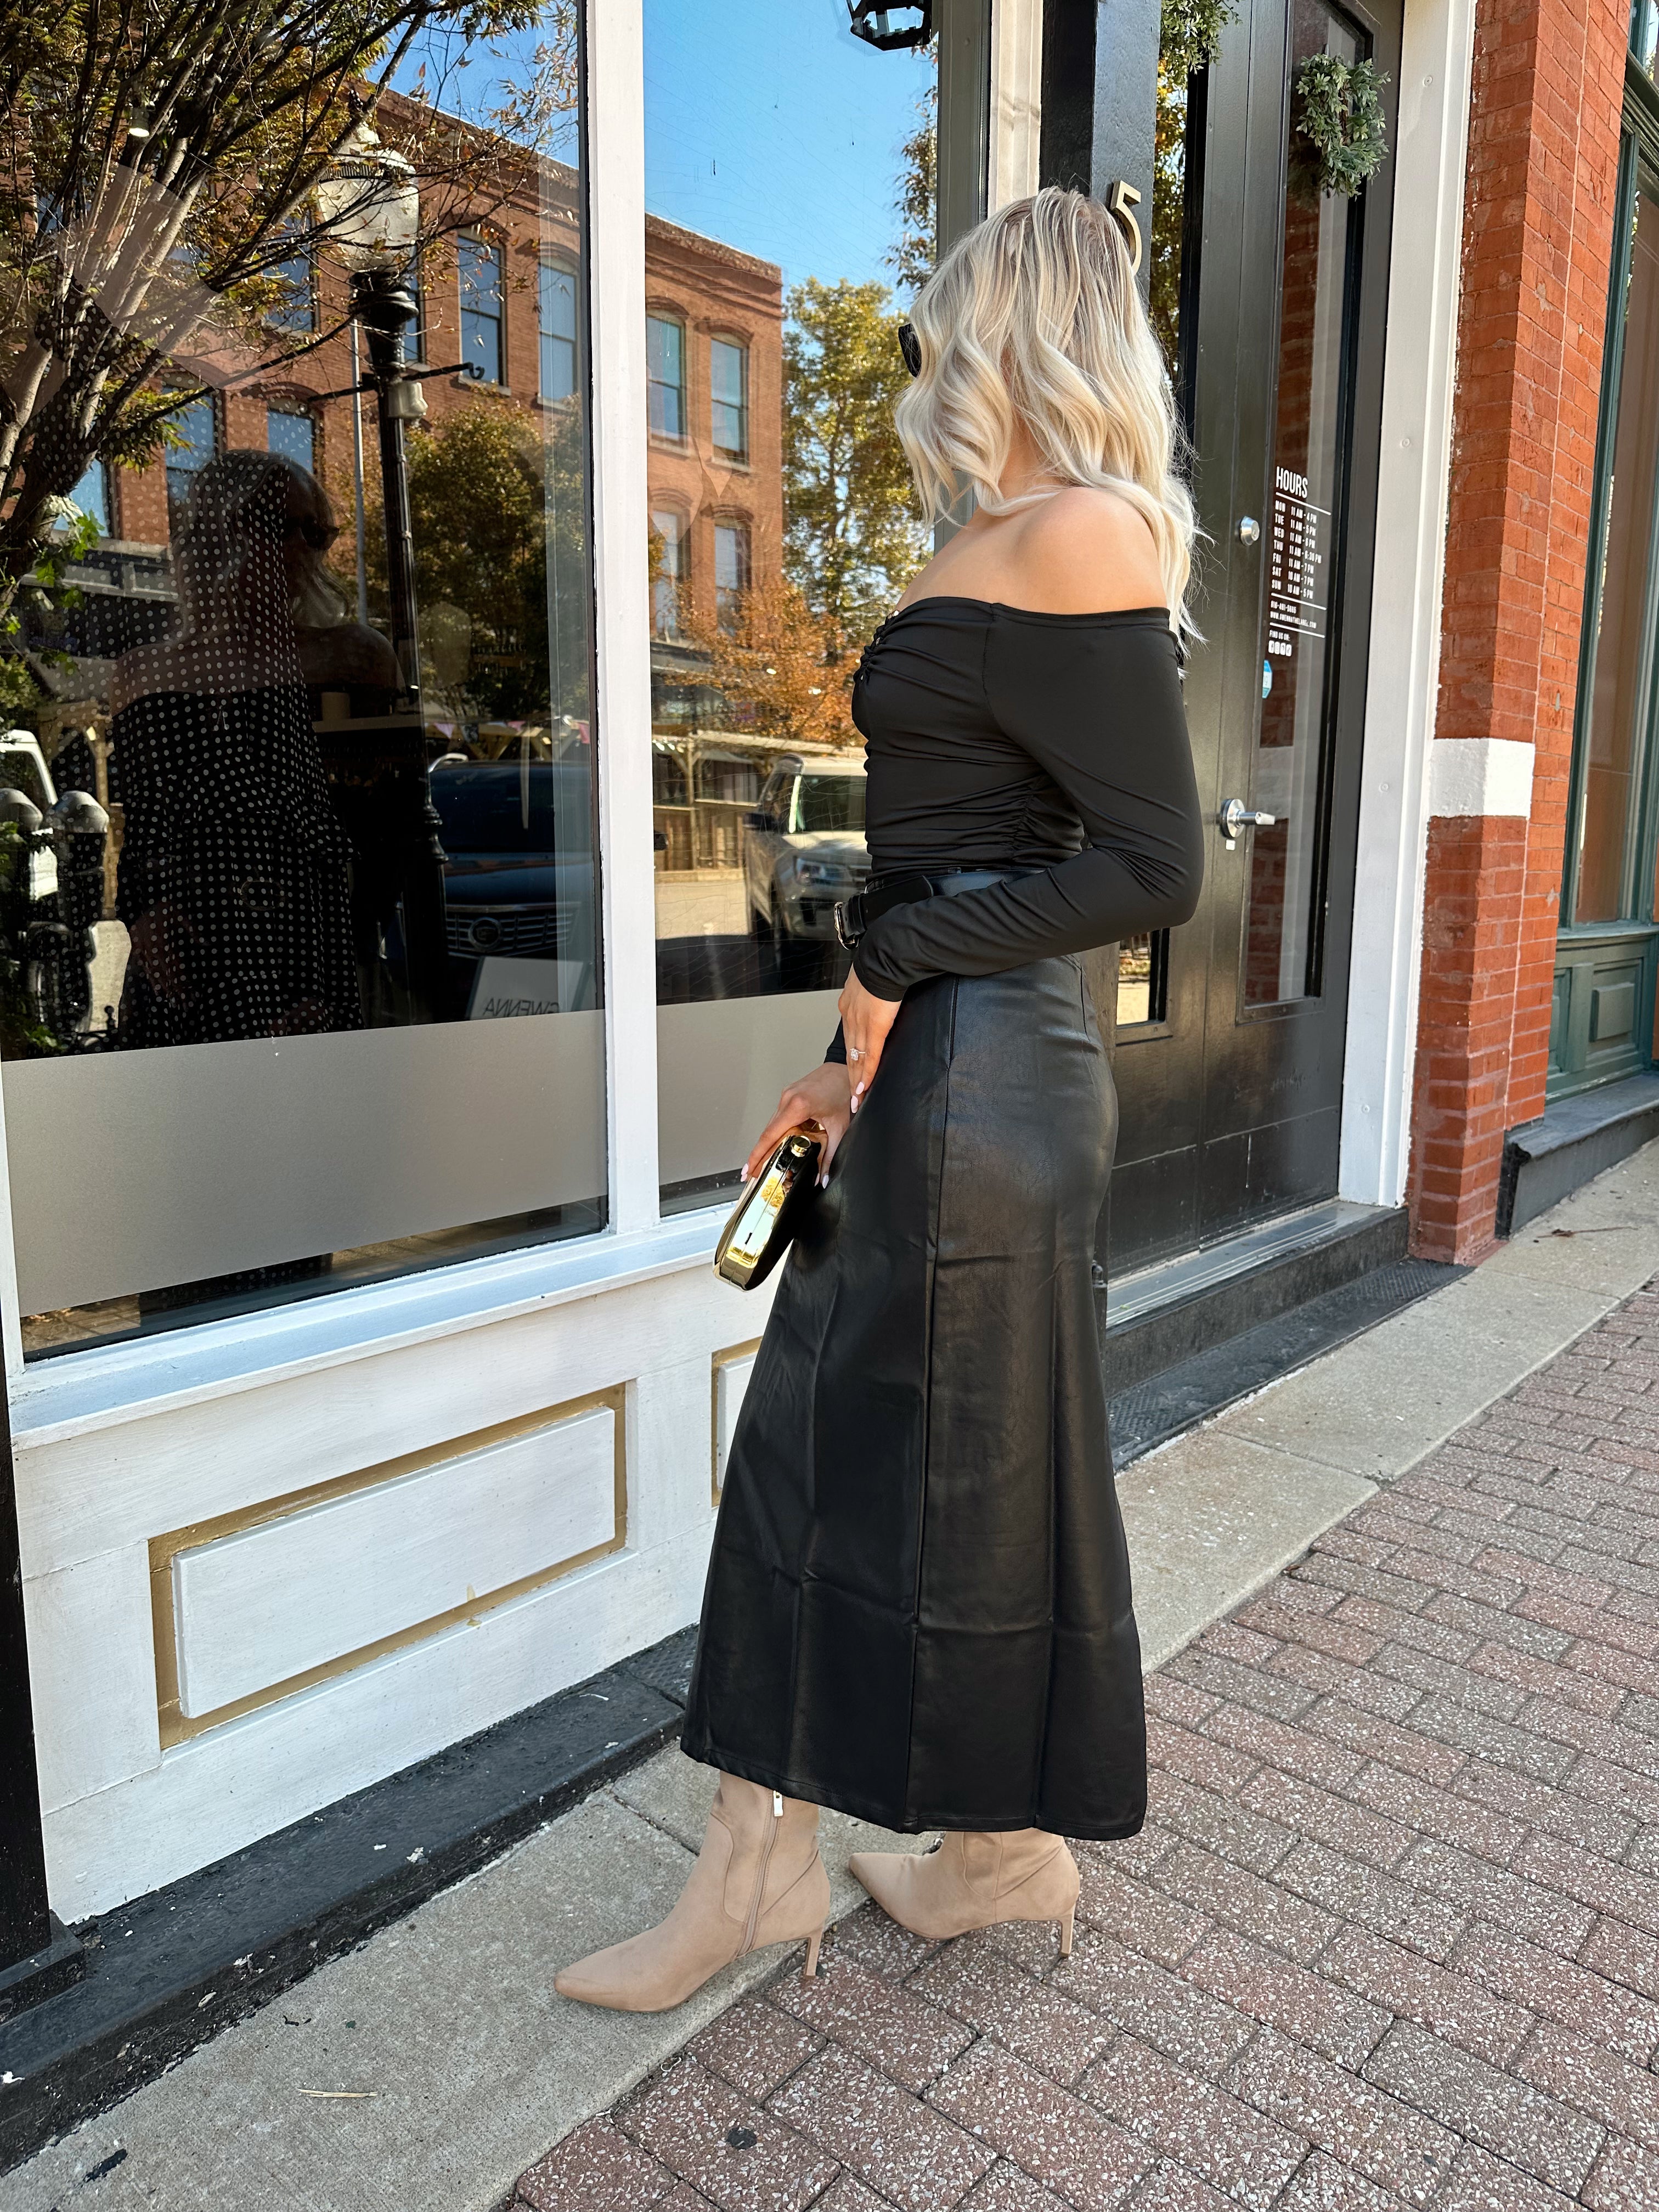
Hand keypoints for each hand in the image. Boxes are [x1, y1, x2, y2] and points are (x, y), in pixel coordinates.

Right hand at [745, 1059, 853, 1185]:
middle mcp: (787, 1099)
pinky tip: (775, 1145)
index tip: (749, 1169)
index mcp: (798, 1106)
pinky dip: (775, 1133)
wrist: (845, 1070)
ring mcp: (786, 1095)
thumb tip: (825, 1176)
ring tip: (762, 1163)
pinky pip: (777, 1117)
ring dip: (767, 1144)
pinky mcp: (788, 1095)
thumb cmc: (843, 1091)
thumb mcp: (839, 1127)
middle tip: (752, 1173)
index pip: (770, 1136)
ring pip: (771, 1125)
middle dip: (758, 1155)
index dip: (757, 1156)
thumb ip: (831, 1155)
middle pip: (767, 1133)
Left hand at [838, 966, 901, 1113]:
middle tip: (850, 1098)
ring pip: (856, 1060)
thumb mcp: (874, 978)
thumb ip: (876, 992)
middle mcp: (851, 1017)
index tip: (852, 1071)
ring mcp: (861, 1024)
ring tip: (856, 1101)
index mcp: (850, 1005)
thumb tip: (885, 997)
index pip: (850, 1038)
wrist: (888, 954)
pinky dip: (866, 1075)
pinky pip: (869, 1057)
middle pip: (850, 1054)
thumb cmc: (886, 960)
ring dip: (856, 1082)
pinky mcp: (874, 1027)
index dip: (851, 1057)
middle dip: (850, 1077)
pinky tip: (863, 1089)